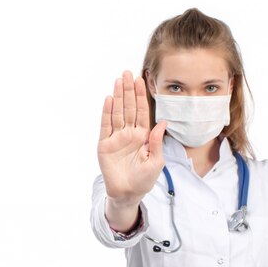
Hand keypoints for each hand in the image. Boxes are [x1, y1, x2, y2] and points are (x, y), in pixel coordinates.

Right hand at [98, 70, 167, 202]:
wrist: (128, 194)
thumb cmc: (144, 180)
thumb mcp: (155, 161)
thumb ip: (157, 142)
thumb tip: (162, 123)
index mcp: (143, 136)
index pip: (141, 112)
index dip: (141, 96)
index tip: (141, 80)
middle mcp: (129, 134)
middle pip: (128, 108)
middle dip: (128, 91)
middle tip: (127, 73)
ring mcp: (116, 138)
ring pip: (117, 113)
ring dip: (118, 97)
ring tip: (118, 81)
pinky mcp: (104, 145)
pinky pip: (105, 126)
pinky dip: (107, 113)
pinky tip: (109, 100)